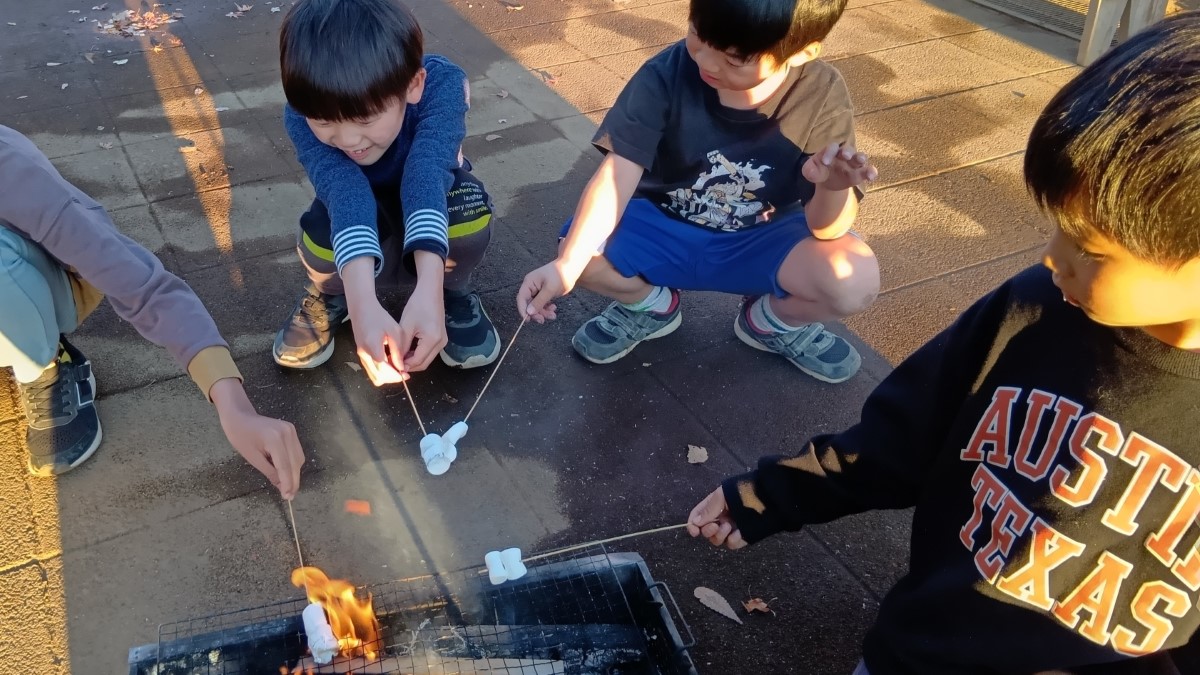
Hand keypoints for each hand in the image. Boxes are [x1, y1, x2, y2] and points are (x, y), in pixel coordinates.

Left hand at [211, 379, 303, 498]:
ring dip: (294, 473)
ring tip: (287, 486)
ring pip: (299, 458)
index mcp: (275, 439)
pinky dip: (293, 463)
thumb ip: (269, 472)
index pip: (285, 466)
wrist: (240, 416)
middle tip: (289, 496)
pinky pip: (296, 451)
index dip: (288, 483)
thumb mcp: (252, 458)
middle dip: (293, 480)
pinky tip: (286, 472)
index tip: (288, 497)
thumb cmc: (240, 436)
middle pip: (295, 463)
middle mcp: (287, 433)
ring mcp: (291, 430)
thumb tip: (282, 486)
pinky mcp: (291, 430)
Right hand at [349, 298, 407, 385]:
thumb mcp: (394, 331)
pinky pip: (371, 370)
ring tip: (398, 370)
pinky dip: (381, 372)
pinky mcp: (360, 355)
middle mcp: (364, 354)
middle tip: (404, 374)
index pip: (383, 370)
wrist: (361, 309)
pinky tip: (390, 365)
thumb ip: (397, 350)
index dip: (395, 375)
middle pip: (378, 377)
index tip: (406, 375)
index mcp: (372, 347)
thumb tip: (401, 367)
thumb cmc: (380, 317)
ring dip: (386, 376)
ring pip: (373, 376)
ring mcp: (360, 355)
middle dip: (392, 378)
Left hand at [398, 288, 446, 372]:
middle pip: (424, 363)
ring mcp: (443, 341)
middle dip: (409, 366)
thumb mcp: (406, 327)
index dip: (404, 366)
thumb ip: (402, 346)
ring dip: (413, 360)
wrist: (430, 292)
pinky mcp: (441, 338)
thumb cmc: (417, 305)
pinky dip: (418, 354)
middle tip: (394, 364)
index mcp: (432, 340)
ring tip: (399, 357)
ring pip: (427, 359)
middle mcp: (441, 343)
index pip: (417, 361)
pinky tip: (407, 351)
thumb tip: (397, 361)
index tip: (391, 366)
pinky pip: (429, 352)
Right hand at [516, 260, 571, 322]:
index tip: (527, 320)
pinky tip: (554, 308)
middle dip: (536, 313)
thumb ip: (539, 301)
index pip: (521, 298)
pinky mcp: (544, 293)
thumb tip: (528, 312)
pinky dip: (547, 308)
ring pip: (536, 306)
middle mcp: (531, 287)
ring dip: (543, 312)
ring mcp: (537, 290)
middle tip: (543, 320)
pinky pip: (542, 304)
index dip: (523, 310)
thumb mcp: (549, 289)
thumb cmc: (560, 275)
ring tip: (553, 315)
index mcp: (529, 283)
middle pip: (528, 304)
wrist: (571, 268)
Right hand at [688, 487, 746, 549]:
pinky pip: (731, 544)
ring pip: (717, 540)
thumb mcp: (722, 496)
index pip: (697, 518)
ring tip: (729, 526)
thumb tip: (695, 522)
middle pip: (706, 532)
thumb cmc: (744, 491)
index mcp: (713, 507)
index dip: (693, 525)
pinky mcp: (741, 536)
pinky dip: (732, 540)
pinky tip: (738, 533)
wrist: (768, 497)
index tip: (694, 531)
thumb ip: (708, 510)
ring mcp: (731, 529)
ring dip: (719, 535)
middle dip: (708, 530)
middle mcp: (720, 518)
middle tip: (716, 525)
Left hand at [802, 142, 877, 192]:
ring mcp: (854, 163)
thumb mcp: (811, 171)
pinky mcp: (860, 173)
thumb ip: (809, 170)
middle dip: (847, 152)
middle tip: (846, 156)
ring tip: (861, 161)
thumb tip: (811, 172)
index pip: (832, 147)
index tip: (825, 162)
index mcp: (831, 151)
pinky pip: (868, 170)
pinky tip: (872, 176)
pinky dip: (871, 172)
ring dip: (861, 158)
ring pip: (860, 158)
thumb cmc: (819, 171)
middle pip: (848, 149)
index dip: (829, 153)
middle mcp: (844, 154)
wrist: (829, 182)